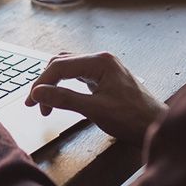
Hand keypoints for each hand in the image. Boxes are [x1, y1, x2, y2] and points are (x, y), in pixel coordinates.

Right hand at [25, 52, 167, 145]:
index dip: (41, 83)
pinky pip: (75, 75)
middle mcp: (100, 60)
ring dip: (52, 84)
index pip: (59, 66)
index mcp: (100, 62)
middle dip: (44, 83)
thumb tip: (37, 93)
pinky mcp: (102, 77)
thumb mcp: (95, 110)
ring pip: (66, 68)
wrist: (155, 126)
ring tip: (44, 103)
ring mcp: (101, 67)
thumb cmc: (132, 118)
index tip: (31, 102)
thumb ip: (64, 99)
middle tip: (34, 104)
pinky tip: (58, 97)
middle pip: (60, 63)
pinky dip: (62, 85)